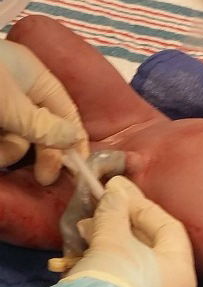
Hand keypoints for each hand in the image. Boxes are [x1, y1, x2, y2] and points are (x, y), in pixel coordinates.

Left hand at [0, 39, 87, 184]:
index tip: (78, 167)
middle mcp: (16, 89)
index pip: (66, 110)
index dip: (75, 139)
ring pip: (14, 137)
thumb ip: (43, 125)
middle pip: (41, 128)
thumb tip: (73, 140)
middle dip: (40, 151)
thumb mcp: (10, 105)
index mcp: (33, 76)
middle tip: (43, 178)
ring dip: (9, 152)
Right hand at [63, 176, 196, 286]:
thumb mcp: (112, 242)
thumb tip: (117, 192)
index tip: (118, 192)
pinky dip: (111, 271)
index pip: (170, 229)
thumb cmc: (113, 282)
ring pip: (139, 270)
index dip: (143, 207)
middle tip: (96, 212)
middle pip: (154, 250)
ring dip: (112, 248)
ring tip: (83, 234)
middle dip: (123, 227)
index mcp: (183, 273)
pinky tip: (87, 260)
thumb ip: (115, 214)